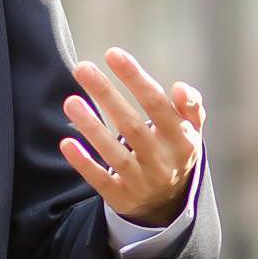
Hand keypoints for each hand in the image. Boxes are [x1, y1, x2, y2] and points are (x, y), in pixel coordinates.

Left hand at [62, 48, 204, 220]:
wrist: (169, 205)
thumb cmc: (174, 152)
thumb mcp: (190, 131)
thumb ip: (191, 106)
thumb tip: (180, 88)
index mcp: (182, 140)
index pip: (157, 104)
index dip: (135, 78)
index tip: (112, 53)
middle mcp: (163, 161)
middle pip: (132, 126)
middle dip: (106, 95)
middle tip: (82, 68)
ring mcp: (142, 182)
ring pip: (115, 154)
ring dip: (91, 127)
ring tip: (70, 102)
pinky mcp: (122, 198)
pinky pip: (101, 180)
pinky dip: (84, 163)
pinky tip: (66, 143)